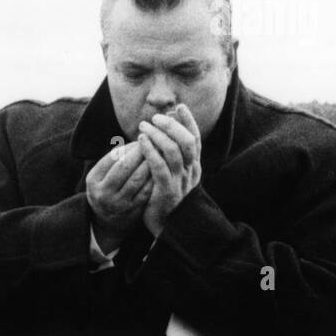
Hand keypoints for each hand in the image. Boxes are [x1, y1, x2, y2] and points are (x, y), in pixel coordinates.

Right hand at [86, 141, 152, 252]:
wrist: (108, 221)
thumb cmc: (107, 189)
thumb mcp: (100, 175)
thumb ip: (113, 158)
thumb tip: (135, 139)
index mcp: (94, 181)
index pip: (113, 157)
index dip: (129, 146)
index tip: (142, 138)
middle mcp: (104, 194)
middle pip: (124, 166)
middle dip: (141, 152)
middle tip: (154, 141)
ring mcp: (119, 204)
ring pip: (137, 178)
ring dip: (150, 163)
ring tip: (159, 152)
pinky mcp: (133, 211)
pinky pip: (146, 190)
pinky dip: (154, 177)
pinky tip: (161, 169)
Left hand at [137, 104, 201, 236]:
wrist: (166, 228)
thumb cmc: (166, 197)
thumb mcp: (174, 174)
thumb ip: (173, 155)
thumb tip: (167, 129)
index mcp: (194, 167)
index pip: (196, 138)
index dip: (189, 121)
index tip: (178, 107)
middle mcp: (190, 172)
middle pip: (186, 141)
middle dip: (171, 125)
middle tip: (155, 117)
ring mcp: (180, 182)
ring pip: (173, 151)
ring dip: (157, 135)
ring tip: (143, 126)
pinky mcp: (166, 191)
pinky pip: (159, 166)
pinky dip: (150, 150)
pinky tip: (140, 141)